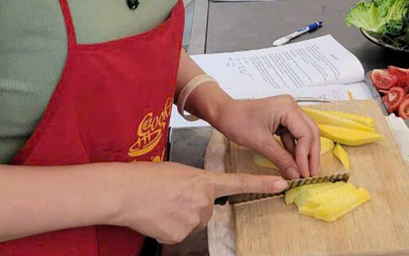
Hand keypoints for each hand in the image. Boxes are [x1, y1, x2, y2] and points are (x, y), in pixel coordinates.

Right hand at [112, 162, 286, 244]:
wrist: (126, 191)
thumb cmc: (148, 178)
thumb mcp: (180, 173)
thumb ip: (197, 186)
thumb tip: (199, 199)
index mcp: (204, 181)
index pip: (240, 182)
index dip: (263, 183)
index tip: (282, 183)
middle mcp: (204, 201)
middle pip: (207, 210)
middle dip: (192, 206)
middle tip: (172, 198)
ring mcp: (193, 220)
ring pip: (193, 223)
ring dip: (180, 217)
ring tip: (162, 205)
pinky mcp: (180, 236)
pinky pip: (179, 234)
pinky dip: (169, 227)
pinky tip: (157, 217)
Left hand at [215, 96, 320, 179]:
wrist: (224, 114)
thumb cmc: (238, 122)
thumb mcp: (260, 143)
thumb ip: (281, 158)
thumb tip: (295, 174)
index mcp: (287, 107)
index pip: (306, 134)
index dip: (307, 156)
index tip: (304, 173)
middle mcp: (291, 107)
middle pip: (310, 133)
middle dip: (311, 155)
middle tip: (311, 174)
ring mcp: (288, 112)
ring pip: (304, 135)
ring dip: (304, 154)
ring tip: (303, 172)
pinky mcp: (283, 119)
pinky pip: (294, 136)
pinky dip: (294, 150)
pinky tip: (294, 164)